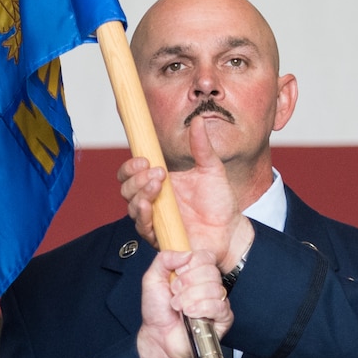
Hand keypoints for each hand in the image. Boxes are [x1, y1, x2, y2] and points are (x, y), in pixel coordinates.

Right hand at [117, 118, 253, 265]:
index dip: (131, 165)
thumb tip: (199, 120)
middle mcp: (153, 200)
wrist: (231, 230)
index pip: (132, 172)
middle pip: (126, 188)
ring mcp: (155, 219)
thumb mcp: (211, 169)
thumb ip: (202, 146)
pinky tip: (149, 205)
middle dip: (136, 178)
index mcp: (160, 182)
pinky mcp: (160, 237)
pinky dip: (142, 215)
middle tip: (158, 172)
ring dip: (140, 193)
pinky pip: (142, 227)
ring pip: (131, 206)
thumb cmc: (220, 202)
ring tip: (157, 185)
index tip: (145, 159)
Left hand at [135, 249, 231, 357]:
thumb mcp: (152, 278)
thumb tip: (186, 253)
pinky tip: (190, 313)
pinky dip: (201, 309)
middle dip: (186, 284)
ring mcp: (216, 301)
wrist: (158, 337)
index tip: (176, 275)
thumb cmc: (157, 312)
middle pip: (210, 272)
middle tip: (175, 294)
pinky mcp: (223, 318)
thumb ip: (164, 259)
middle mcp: (208, 285)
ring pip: (214, 289)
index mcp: (195, 273)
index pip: (205, 257)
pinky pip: (219, 306)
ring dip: (190, 298)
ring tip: (179, 307)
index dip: (189, 265)